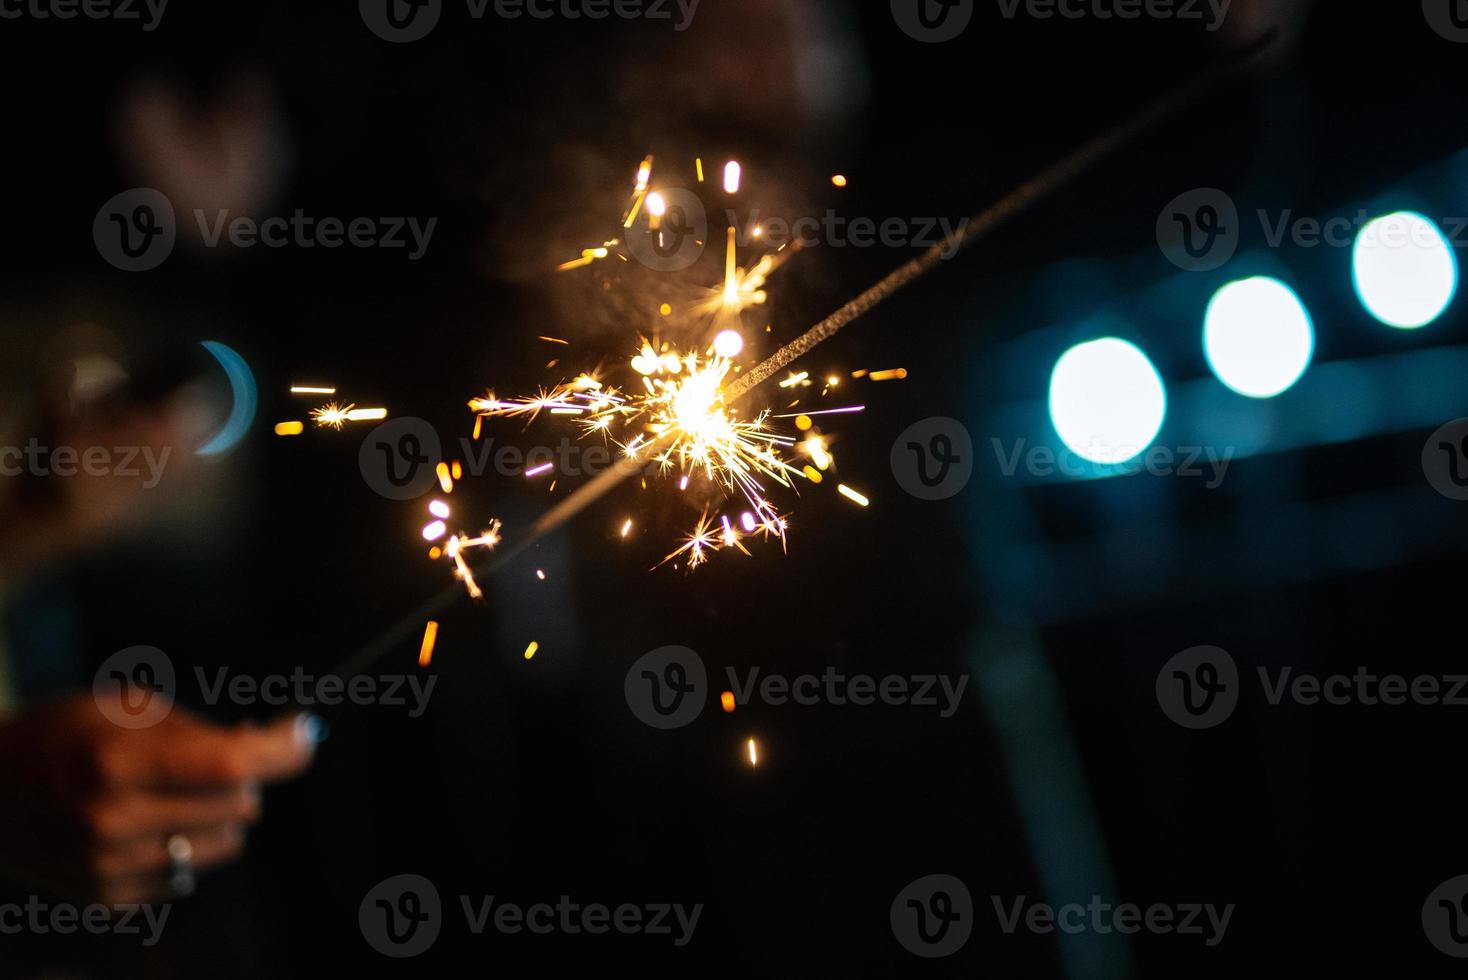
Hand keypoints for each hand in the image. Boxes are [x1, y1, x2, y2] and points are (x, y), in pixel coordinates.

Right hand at [0, 695, 314, 903]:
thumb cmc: (65, 738)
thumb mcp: (126, 710)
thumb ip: (201, 731)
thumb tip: (277, 745)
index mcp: (119, 764)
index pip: (233, 764)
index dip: (283, 749)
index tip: (305, 733)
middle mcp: (113, 821)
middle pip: (241, 804)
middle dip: (245, 776)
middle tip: (222, 757)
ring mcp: (110, 866)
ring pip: (226, 843)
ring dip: (221, 815)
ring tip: (177, 792)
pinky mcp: (109, 897)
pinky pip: (190, 871)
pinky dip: (186, 844)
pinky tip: (148, 823)